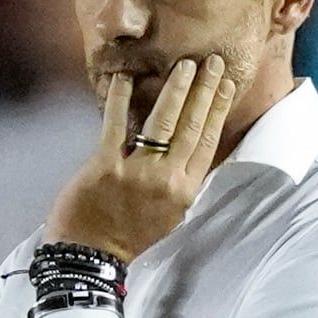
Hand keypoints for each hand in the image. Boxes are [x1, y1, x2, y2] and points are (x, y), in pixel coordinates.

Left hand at [45, 54, 246, 260]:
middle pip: (191, 126)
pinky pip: (115, 125)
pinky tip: (124, 77)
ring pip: (163, 122)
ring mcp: (136, 173)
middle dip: (204, 90)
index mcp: (184, 190)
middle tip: (212, 61)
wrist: (91, 256)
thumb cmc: (129, 234)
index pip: (207, 142)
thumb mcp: (169, 213)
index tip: (226, 84)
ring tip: (184, 65)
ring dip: (176, 89)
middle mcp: (166, 180)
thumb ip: (182, 182)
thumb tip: (196, 149)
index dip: (217, 110)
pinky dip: (119, 99)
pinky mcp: (105, 167)